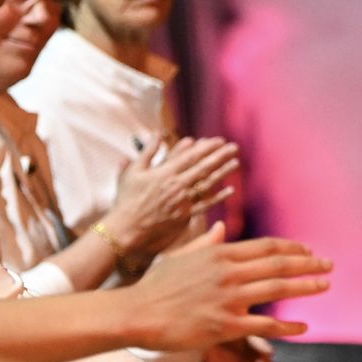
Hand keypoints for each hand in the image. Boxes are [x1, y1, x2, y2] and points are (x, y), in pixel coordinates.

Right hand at [108, 137, 240, 253]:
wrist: (126, 228)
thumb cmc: (127, 199)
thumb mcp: (133, 171)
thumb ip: (148, 151)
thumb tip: (158, 133)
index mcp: (164, 173)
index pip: (191, 157)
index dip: (207, 148)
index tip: (219, 140)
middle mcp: (176, 186)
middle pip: (203, 168)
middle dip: (220, 156)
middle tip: (234, 147)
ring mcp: (182, 201)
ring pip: (207, 184)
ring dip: (223, 173)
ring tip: (236, 163)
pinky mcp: (185, 216)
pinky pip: (205, 205)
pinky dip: (218, 198)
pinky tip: (230, 190)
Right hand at [126, 224, 329, 350]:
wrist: (135, 313)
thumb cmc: (155, 284)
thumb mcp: (180, 255)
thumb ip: (206, 242)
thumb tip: (222, 230)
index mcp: (219, 253)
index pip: (267, 247)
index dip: (292, 249)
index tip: (309, 251)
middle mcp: (228, 272)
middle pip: (279, 265)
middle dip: (309, 264)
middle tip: (329, 265)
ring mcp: (229, 298)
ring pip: (278, 290)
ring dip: (306, 287)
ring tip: (324, 286)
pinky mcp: (226, 325)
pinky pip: (266, 325)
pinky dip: (288, 326)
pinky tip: (304, 327)